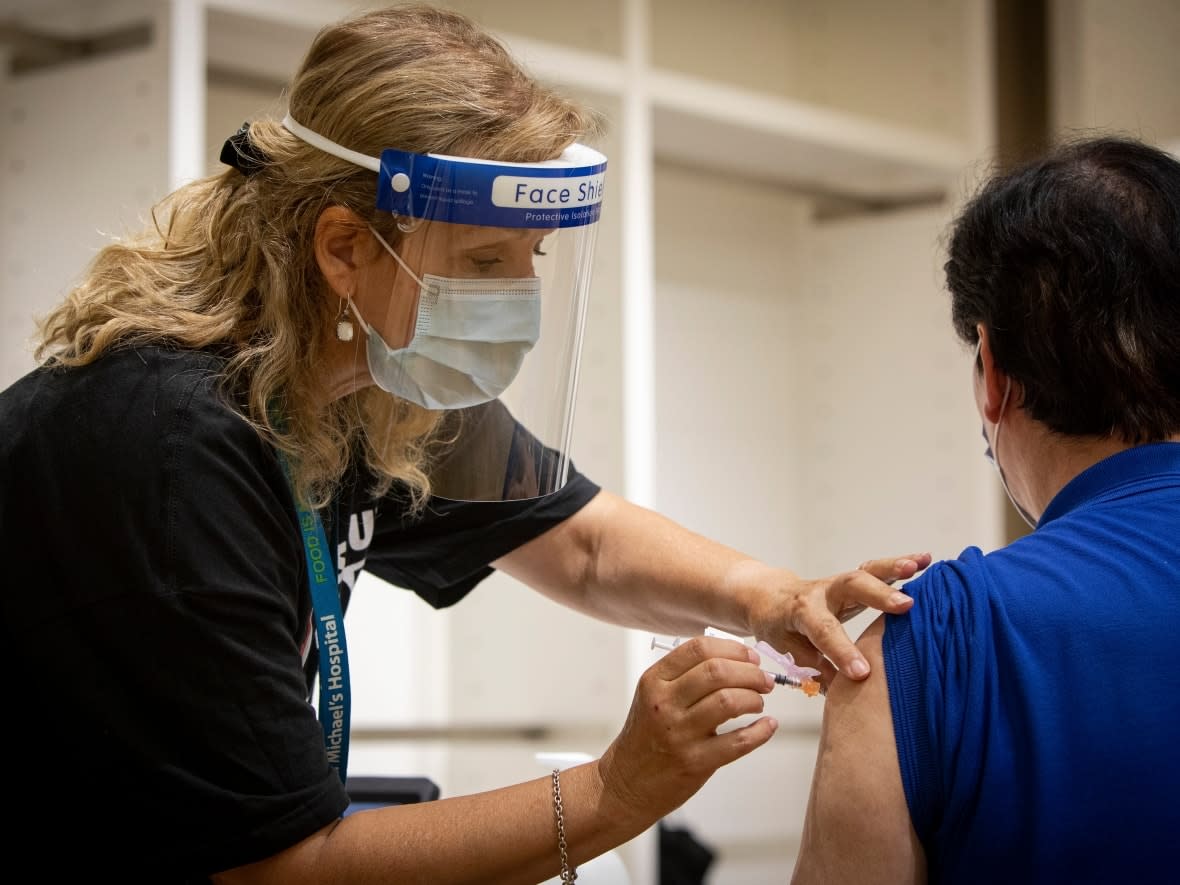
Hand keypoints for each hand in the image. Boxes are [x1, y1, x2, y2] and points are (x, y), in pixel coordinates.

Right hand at [596, 636, 776, 825]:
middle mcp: (664, 703)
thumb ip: (685, 675)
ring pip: (729, 701)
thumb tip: (737, 660)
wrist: (627, 782)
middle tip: (764, 680)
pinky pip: (738, 741)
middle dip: (750, 672)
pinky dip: (760, 731)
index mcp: (654, 681)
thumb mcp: (653, 696)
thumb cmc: (647, 735)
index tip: (751, 657)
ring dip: (754, 698)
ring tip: (758, 702)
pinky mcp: (695, 762)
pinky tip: (767, 726)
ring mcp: (679, 733)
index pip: (698, 649)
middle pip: (717, 671)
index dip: (733, 649)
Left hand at [745, 552, 931, 686]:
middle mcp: (822, 591)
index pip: (823, 631)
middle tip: (904, 607)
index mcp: (801, 611)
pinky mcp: (854, 581)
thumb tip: (842, 692)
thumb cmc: (777, 624)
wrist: (769, 595)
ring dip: (894, 569)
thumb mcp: (786, 649)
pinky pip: (877, 570)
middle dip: (877, 595)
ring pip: (867, 571)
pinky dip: (900, 565)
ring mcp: (840, 583)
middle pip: (849, 587)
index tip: (863, 672)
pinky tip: (924, 560)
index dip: (842, 652)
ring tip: (918, 567)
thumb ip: (815, 667)